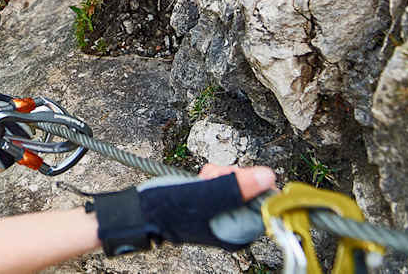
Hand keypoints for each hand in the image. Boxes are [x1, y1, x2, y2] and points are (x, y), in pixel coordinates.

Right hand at [86, 165, 275, 255]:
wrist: (139, 209)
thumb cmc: (165, 209)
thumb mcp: (204, 195)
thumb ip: (237, 186)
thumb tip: (268, 176)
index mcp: (238, 233)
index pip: (264, 202)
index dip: (250, 183)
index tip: (232, 176)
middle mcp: (234, 226)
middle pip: (252, 190)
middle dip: (232, 176)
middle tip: (212, 176)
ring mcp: (224, 214)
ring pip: (237, 183)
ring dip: (220, 174)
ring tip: (203, 177)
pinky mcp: (213, 204)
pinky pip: (224, 183)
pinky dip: (213, 176)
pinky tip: (201, 178)